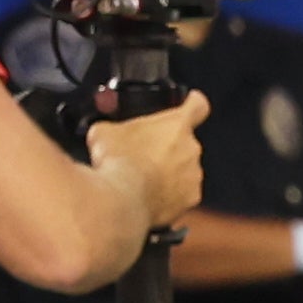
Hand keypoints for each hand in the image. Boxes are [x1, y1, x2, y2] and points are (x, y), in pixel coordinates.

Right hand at [88, 90, 209, 231]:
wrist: (122, 199)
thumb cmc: (118, 160)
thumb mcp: (104, 131)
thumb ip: (113, 126)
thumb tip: (105, 132)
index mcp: (177, 124)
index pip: (197, 105)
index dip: (192, 103)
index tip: (189, 103)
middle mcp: (192, 148)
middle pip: (185, 142)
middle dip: (168, 147)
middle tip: (145, 154)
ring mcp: (193, 175)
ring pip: (185, 170)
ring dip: (170, 172)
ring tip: (144, 179)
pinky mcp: (190, 199)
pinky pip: (182, 194)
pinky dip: (170, 196)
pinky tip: (149, 197)